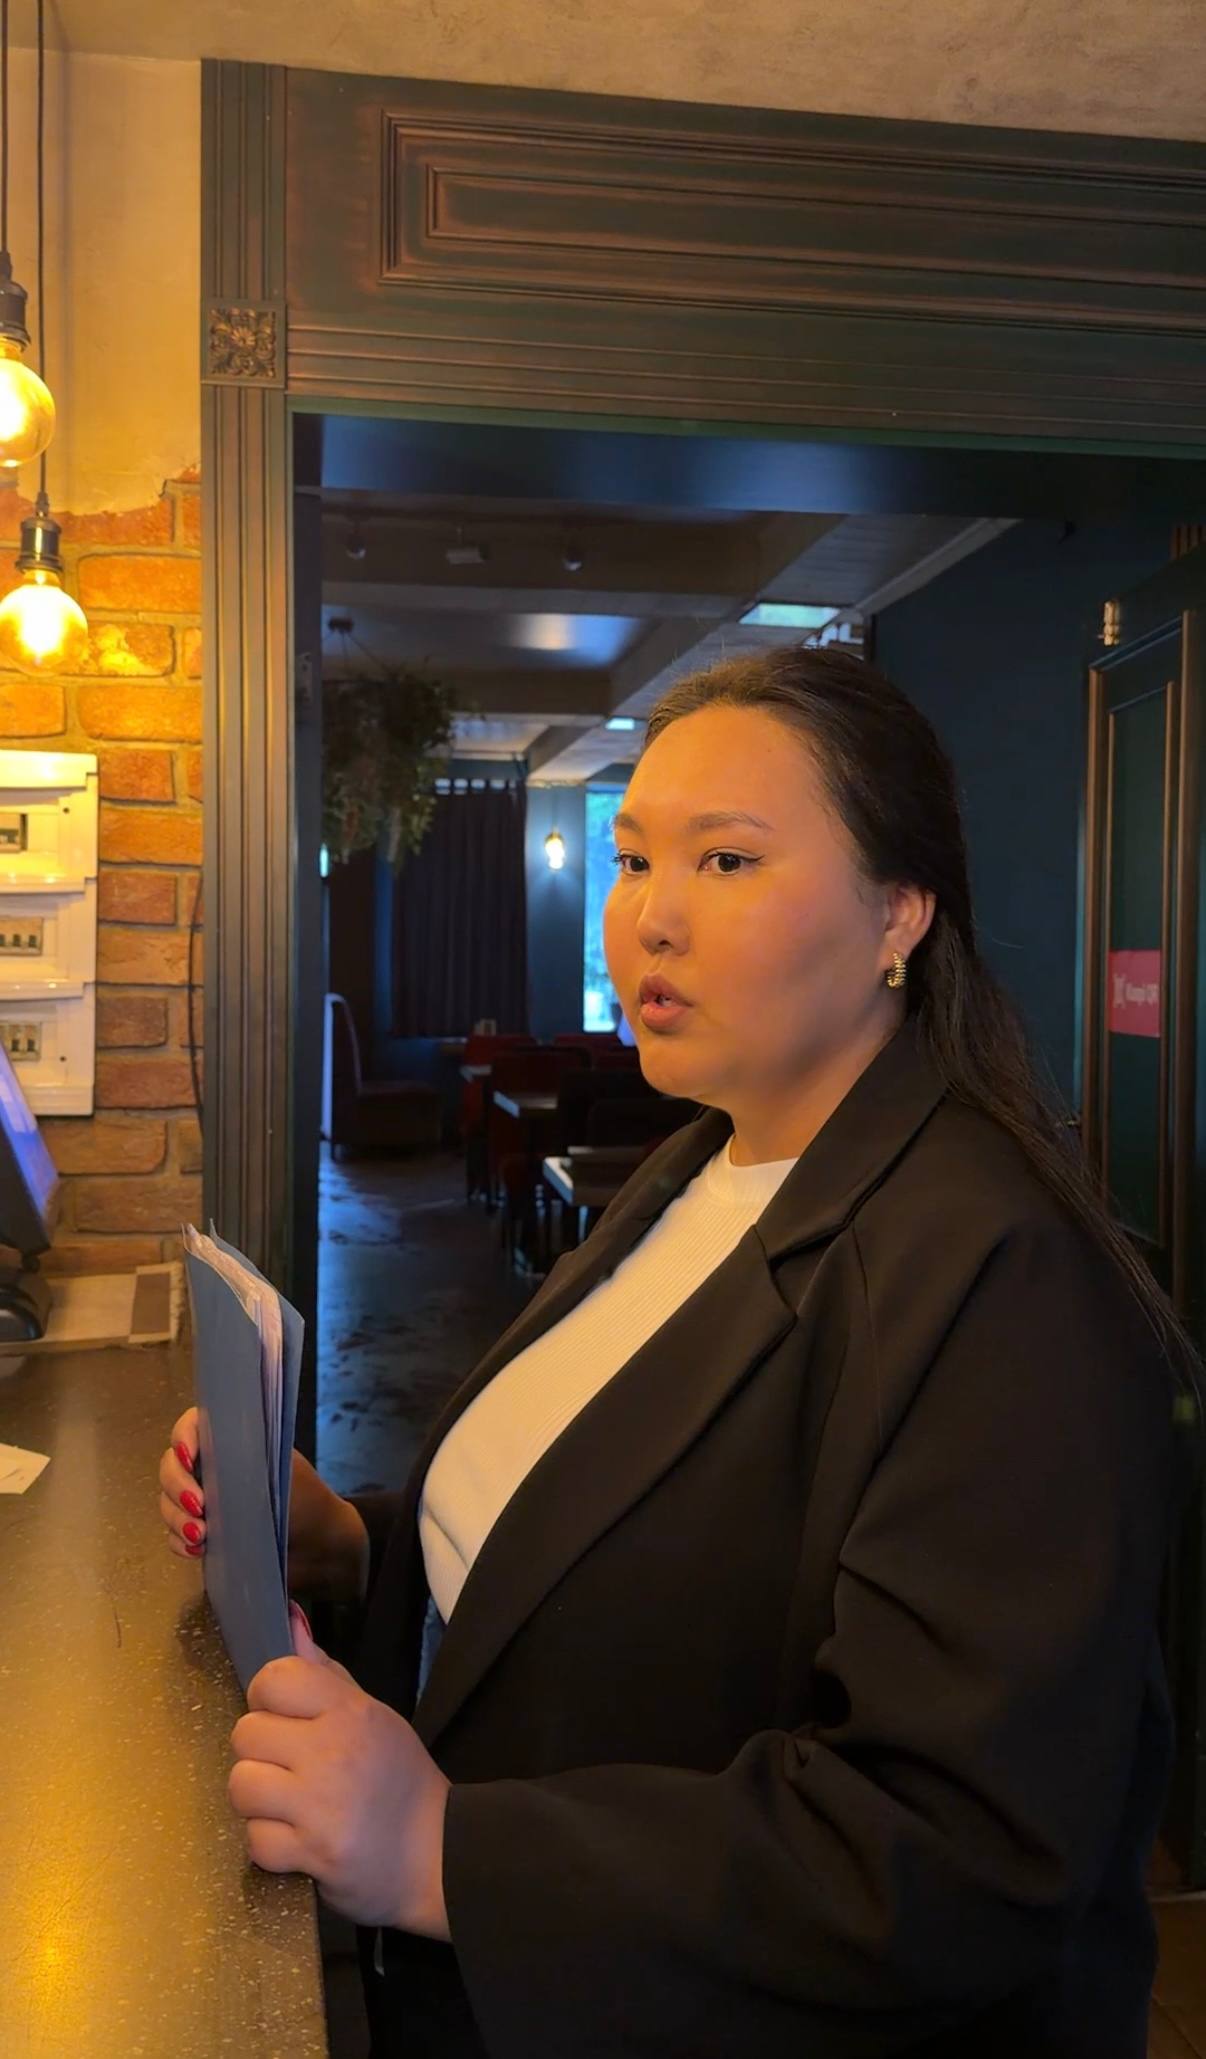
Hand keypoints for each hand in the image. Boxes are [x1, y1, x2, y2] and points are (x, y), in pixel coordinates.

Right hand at [156, 1416, 369, 1606]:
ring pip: (168, 1502)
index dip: (183, 1437)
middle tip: (199, 1507)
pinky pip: (175, 1535)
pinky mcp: (203, 1534)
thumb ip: (246, 1457)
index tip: (190, 1459)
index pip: (193, 1425)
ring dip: (177, 1518)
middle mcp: (214, 1468)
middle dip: (177, 1485)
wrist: (320, 1550)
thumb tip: (211, 1445)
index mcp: (233, 1443)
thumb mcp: (280, 1471)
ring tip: (201, 1535)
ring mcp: (206, 1503)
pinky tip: (198, 1550)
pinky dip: (180, 1542)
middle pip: (171, 1465)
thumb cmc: (306, 1502)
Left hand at [228, 1603, 450, 1939]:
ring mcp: (321, 1805)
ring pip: (241, 1787)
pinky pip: (255, 1841)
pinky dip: (271, 1846)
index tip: (284, 1720)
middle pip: (246, 1734)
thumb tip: (290, 1620)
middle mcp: (333, 1751)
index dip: (267, 1700)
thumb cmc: (400, 1780)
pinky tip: (297, 1842)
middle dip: (260, 1754)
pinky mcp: (313, 1853)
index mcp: (350, 1711)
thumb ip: (324, 1674)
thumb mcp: (372, 1716)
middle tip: (288, 1769)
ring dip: (258, 1803)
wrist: (438, 1855)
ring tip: (288, 1807)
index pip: (274, 1678)